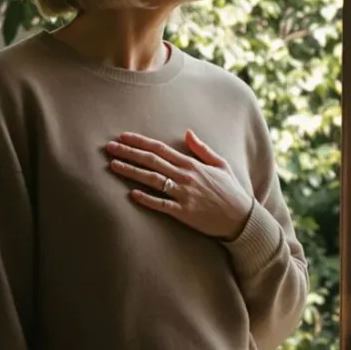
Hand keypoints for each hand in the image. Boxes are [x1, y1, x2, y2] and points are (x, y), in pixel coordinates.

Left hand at [104, 129, 252, 240]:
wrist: (241, 218)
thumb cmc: (231, 190)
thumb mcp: (220, 164)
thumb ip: (202, 148)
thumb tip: (187, 132)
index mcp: (192, 164)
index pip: (160, 149)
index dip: (140, 142)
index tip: (123, 137)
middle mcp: (185, 177)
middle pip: (152, 161)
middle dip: (129, 153)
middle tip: (109, 148)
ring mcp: (184, 194)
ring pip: (153, 180)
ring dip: (132, 172)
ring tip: (113, 166)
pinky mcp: (184, 212)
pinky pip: (162, 205)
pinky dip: (147, 199)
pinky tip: (131, 194)